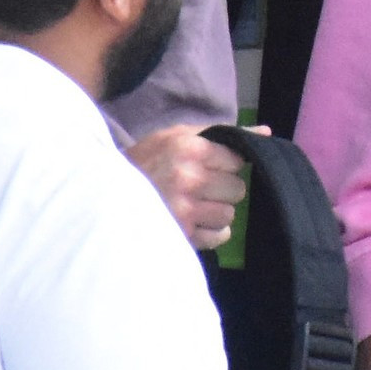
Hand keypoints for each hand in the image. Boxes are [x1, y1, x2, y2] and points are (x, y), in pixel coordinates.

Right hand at [124, 124, 268, 250]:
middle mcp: (188, 178)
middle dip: (224, 189)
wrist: (103, 192)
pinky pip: (219, 236)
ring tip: (196, 205)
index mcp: (189, 149)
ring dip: (217, 211)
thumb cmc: (147, 159)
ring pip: (229, 214)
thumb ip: (222, 134)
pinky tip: (195, 221)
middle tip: (203, 187)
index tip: (214, 166)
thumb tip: (267, 133)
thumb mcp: (178, 135)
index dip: (228, 165)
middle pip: (236, 189)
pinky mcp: (179, 234)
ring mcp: (183, 209)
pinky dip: (212, 232)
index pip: (237, 161)